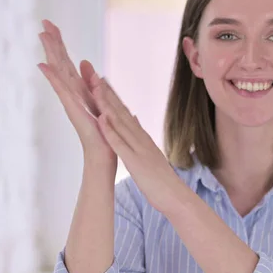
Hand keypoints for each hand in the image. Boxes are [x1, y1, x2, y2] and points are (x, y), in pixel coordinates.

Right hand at [37, 20, 116, 168]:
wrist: (103, 155)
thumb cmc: (104, 135)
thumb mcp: (102, 105)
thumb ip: (97, 90)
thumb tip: (96, 74)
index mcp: (80, 91)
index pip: (69, 64)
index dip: (62, 45)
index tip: (54, 26)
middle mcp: (72, 94)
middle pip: (61, 64)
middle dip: (54, 42)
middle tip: (44, 22)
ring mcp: (70, 101)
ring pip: (59, 72)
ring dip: (51, 53)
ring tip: (42, 35)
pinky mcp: (72, 110)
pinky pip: (62, 91)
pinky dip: (53, 78)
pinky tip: (43, 65)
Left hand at [91, 78, 176, 206]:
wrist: (176, 197)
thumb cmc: (163, 180)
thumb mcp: (151, 154)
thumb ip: (142, 137)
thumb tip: (135, 120)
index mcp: (143, 138)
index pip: (126, 113)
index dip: (113, 97)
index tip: (102, 82)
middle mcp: (141, 139)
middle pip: (122, 112)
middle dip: (107, 94)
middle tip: (95, 76)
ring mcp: (138, 149)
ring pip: (120, 123)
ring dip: (107, 106)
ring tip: (95, 88)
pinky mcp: (135, 161)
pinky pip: (121, 144)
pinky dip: (111, 131)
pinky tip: (102, 119)